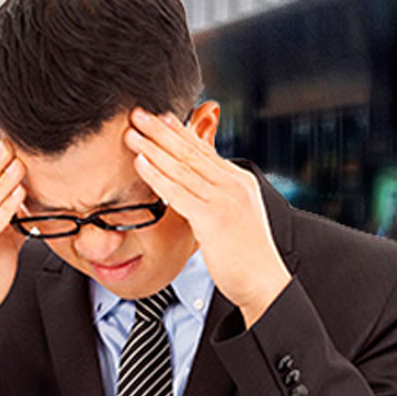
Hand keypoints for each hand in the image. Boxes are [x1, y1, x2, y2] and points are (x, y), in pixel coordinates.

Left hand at [125, 107, 289, 326]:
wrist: (264, 281)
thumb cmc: (247, 255)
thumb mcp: (235, 216)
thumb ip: (216, 196)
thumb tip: (195, 186)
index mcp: (239, 181)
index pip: (205, 150)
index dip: (180, 131)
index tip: (160, 117)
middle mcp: (233, 184)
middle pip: (191, 151)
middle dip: (162, 131)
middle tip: (138, 114)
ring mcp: (225, 200)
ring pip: (182, 167)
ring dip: (153, 148)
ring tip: (132, 134)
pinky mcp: (213, 218)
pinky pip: (178, 192)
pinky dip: (157, 175)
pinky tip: (140, 163)